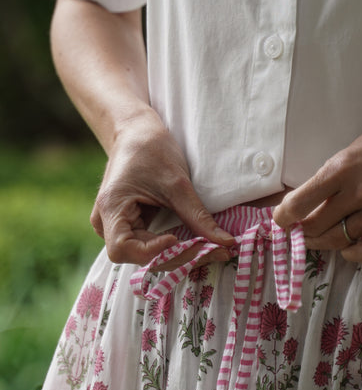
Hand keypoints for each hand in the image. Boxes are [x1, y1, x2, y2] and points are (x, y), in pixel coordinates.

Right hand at [91, 110, 235, 267]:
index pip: (123, 248)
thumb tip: (227, 243)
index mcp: (111, 207)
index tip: (178, 239)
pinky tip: (198, 246)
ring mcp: (116, 226)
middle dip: (177, 257)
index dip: (152, 251)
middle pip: (138, 257)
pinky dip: (173, 249)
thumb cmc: (152, 149)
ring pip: (146, 256)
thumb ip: (199, 217)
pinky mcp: (129, 226)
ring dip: (178, 256)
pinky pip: (150, 247)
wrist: (137, 132)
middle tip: (214, 252)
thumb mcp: (178, 184)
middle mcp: (106, 222)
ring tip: (211, 251)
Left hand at [273, 114, 361, 261]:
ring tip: (320, 238)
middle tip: (300, 232)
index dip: (284, 217)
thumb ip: (328, 176)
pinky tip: (348, 247)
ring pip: (339, 240)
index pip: (301, 201)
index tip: (280, 222)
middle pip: (317, 226)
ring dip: (324, 243)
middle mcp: (360, 190)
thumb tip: (298, 201)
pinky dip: (351, 254)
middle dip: (303, 232)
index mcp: (343, 168)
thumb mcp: (352, 150)